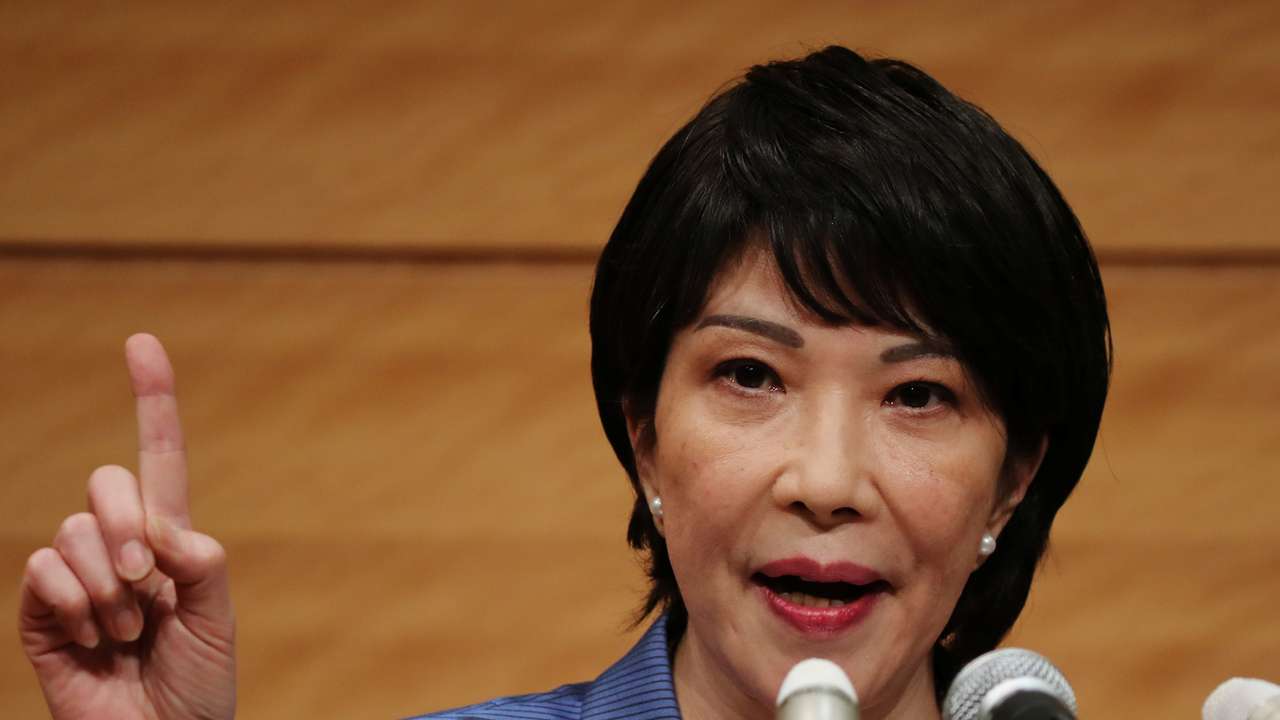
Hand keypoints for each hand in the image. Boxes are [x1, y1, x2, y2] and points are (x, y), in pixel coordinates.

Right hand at [19, 334, 235, 719]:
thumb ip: (200, 561)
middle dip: (129, 527)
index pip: (160, 460)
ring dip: (107, 586)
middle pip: (107, 483)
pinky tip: (88, 638)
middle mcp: (121, 549)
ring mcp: (78, 579)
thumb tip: (160, 526)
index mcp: (171, 542)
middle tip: (148, 584)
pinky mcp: (40, 612)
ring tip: (125, 634)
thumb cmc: (199, 686)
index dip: (152, 400)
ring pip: (74, 530)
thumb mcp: (218, 618)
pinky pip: (41, 568)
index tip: (141, 342)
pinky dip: (71, 601)